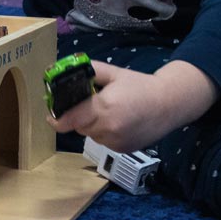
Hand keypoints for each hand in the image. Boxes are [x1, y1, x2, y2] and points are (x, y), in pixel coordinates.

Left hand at [47, 59, 218, 151]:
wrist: (170, 104)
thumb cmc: (140, 85)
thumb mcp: (113, 72)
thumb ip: (89, 70)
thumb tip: (65, 70)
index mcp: (103, 107)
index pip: (69, 119)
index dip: (56, 118)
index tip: (51, 115)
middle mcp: (108, 128)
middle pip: (78, 126)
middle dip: (79, 116)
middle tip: (90, 104)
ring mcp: (116, 142)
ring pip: (90, 135)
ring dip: (91, 125)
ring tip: (107, 111)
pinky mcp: (123, 149)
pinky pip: (103, 141)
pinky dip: (104, 133)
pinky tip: (117, 121)